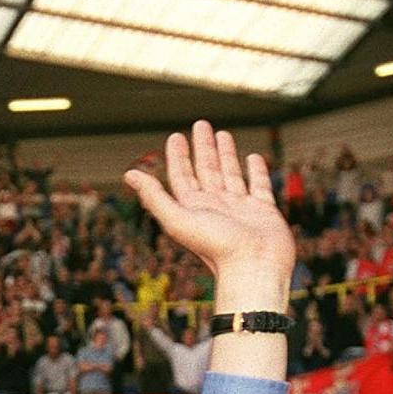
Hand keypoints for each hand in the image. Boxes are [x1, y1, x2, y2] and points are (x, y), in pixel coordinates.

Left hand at [124, 123, 292, 308]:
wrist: (254, 268)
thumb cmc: (216, 248)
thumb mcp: (178, 219)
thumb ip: (154, 197)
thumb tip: (129, 174)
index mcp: (194, 209)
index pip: (182, 177)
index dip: (177, 156)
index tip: (176, 136)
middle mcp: (215, 207)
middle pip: (206, 170)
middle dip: (202, 148)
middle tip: (200, 125)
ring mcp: (239, 209)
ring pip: (230, 174)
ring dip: (225, 155)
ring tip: (223, 134)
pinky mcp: (263, 211)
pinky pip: (258, 186)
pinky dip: (255, 171)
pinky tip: (252, 158)